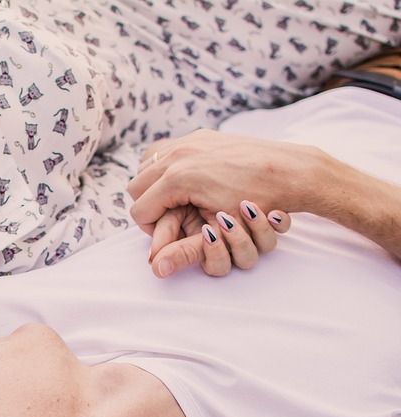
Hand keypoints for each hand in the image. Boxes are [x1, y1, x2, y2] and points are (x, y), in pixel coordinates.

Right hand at [128, 130, 304, 276]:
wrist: (292, 171)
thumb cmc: (258, 201)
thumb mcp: (218, 229)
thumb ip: (183, 249)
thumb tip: (156, 270)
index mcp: (176, 178)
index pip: (139, 210)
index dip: (151, 228)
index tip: (169, 233)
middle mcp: (177, 155)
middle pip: (136, 185)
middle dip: (149, 204)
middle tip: (169, 217)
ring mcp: (188, 140)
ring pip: (146, 164)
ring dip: (154, 184)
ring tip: (175, 198)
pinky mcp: (199, 135)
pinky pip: (165, 150)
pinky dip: (167, 166)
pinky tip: (186, 179)